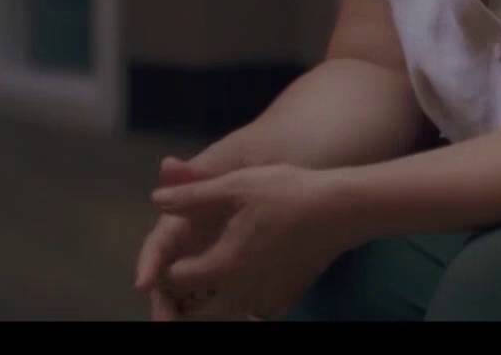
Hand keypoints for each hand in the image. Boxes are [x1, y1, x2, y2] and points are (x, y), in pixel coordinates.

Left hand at [149, 163, 355, 320]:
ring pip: (227, 315)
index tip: (172, 254)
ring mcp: (265, 299)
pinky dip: (245, 302)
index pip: (176, 280)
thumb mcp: (237, 185)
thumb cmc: (288, 192)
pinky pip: (255, 311)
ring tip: (215, 279)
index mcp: (223, 265)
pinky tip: (250, 279)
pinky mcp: (285, 300)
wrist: (342, 210)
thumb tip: (157, 199)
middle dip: (185, 298)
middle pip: (197, 312)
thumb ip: (193, 196)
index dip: (166, 267)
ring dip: (214, 304)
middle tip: (187, 276)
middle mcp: (241, 292)